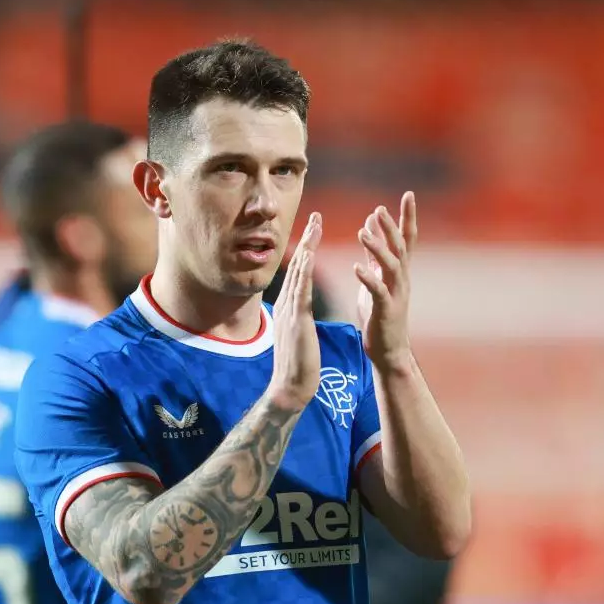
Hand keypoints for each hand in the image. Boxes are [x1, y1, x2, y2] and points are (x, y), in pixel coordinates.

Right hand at [267, 212, 322, 412]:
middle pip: (297, 265)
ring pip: (299, 273)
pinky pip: (300, 291)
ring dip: (307, 247)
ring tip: (316, 226)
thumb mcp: (298, 334)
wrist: (290, 387)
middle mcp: (287, 304)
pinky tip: (309, 254)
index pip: (299, 272)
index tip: (315, 230)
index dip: (307, 249)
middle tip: (317, 216)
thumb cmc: (298, 365)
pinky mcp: (296, 321)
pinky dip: (304, 271)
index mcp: (290, 307)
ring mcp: (290, 311)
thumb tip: (298, 311)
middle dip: (308, 240)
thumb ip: (297, 318)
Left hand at [356, 192, 414, 370]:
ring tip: (362, 232)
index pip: (406, 238)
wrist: (389, 350)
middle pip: (401, 247)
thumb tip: (370, 225)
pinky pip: (378, 291)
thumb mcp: (377, 278)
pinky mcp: (386, 310)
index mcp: (399, 271)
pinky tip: (357, 267)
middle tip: (380, 208)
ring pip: (391, 266)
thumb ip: (373, 253)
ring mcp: (396, 295)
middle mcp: (402, 279)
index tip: (409, 195)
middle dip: (391, 227)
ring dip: (377, 248)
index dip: (407, 217)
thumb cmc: (380, 314)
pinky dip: (368, 278)